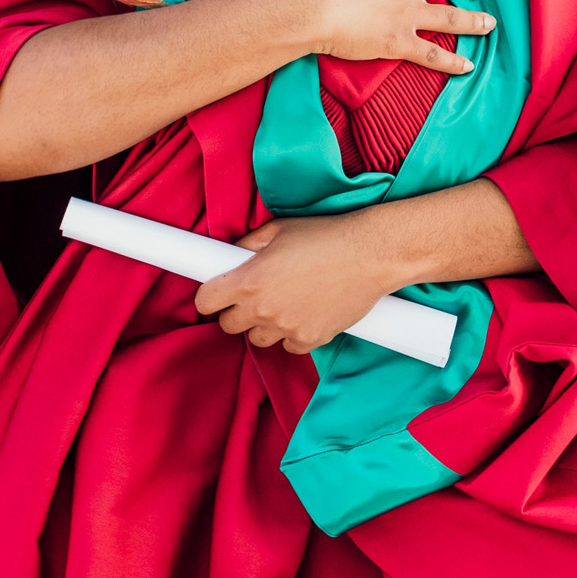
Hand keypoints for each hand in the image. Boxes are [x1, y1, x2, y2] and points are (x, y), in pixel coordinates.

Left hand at [194, 213, 402, 354]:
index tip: (216, 295)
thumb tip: (231, 254)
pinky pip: (288, 347)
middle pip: (228, 326)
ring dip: (263, 326)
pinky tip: (304, 314)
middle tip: (253, 297)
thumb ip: (248, 245)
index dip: (209, 297)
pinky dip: (291, 335)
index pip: (206, 302)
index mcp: (248, 280)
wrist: (371, 254)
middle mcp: (263, 309)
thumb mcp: (278, 230)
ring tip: (282, 304)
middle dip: (235, 312)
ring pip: (257, 339)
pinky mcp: (310, 340)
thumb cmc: (325, 236)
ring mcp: (286, 328)